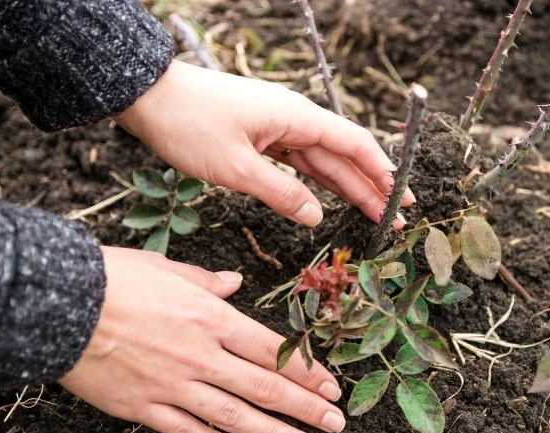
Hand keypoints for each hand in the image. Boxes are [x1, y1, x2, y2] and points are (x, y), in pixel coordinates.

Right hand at [58, 247, 345, 432]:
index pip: (274, 350)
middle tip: (336, 425)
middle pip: (265, 387)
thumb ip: (207, 281)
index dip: (308, 372)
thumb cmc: (114, 278)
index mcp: (212, 318)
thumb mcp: (168, 268)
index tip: (332, 387)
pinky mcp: (143, 407)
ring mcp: (173, 385)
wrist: (58, 302)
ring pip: (234, 416)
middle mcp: (201, 356)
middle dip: (305, 408)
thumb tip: (234, 282)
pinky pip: (186, 431)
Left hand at [116, 60, 413, 227]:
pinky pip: (298, 163)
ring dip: (347, 188)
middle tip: (393, 220)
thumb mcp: (235, 167)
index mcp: (296, 117)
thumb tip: (317, 217)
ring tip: (372, 215)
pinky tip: (328, 201)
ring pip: (322, 162)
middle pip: (343, 156)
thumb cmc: (188, 124)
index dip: (382, 172)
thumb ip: (281, 194)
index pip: (354, 144)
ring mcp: (277, 128)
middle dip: (370, 188)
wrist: (147, 96)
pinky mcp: (261, 138)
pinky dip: (315, 184)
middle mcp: (294, 119)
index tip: (402, 197)